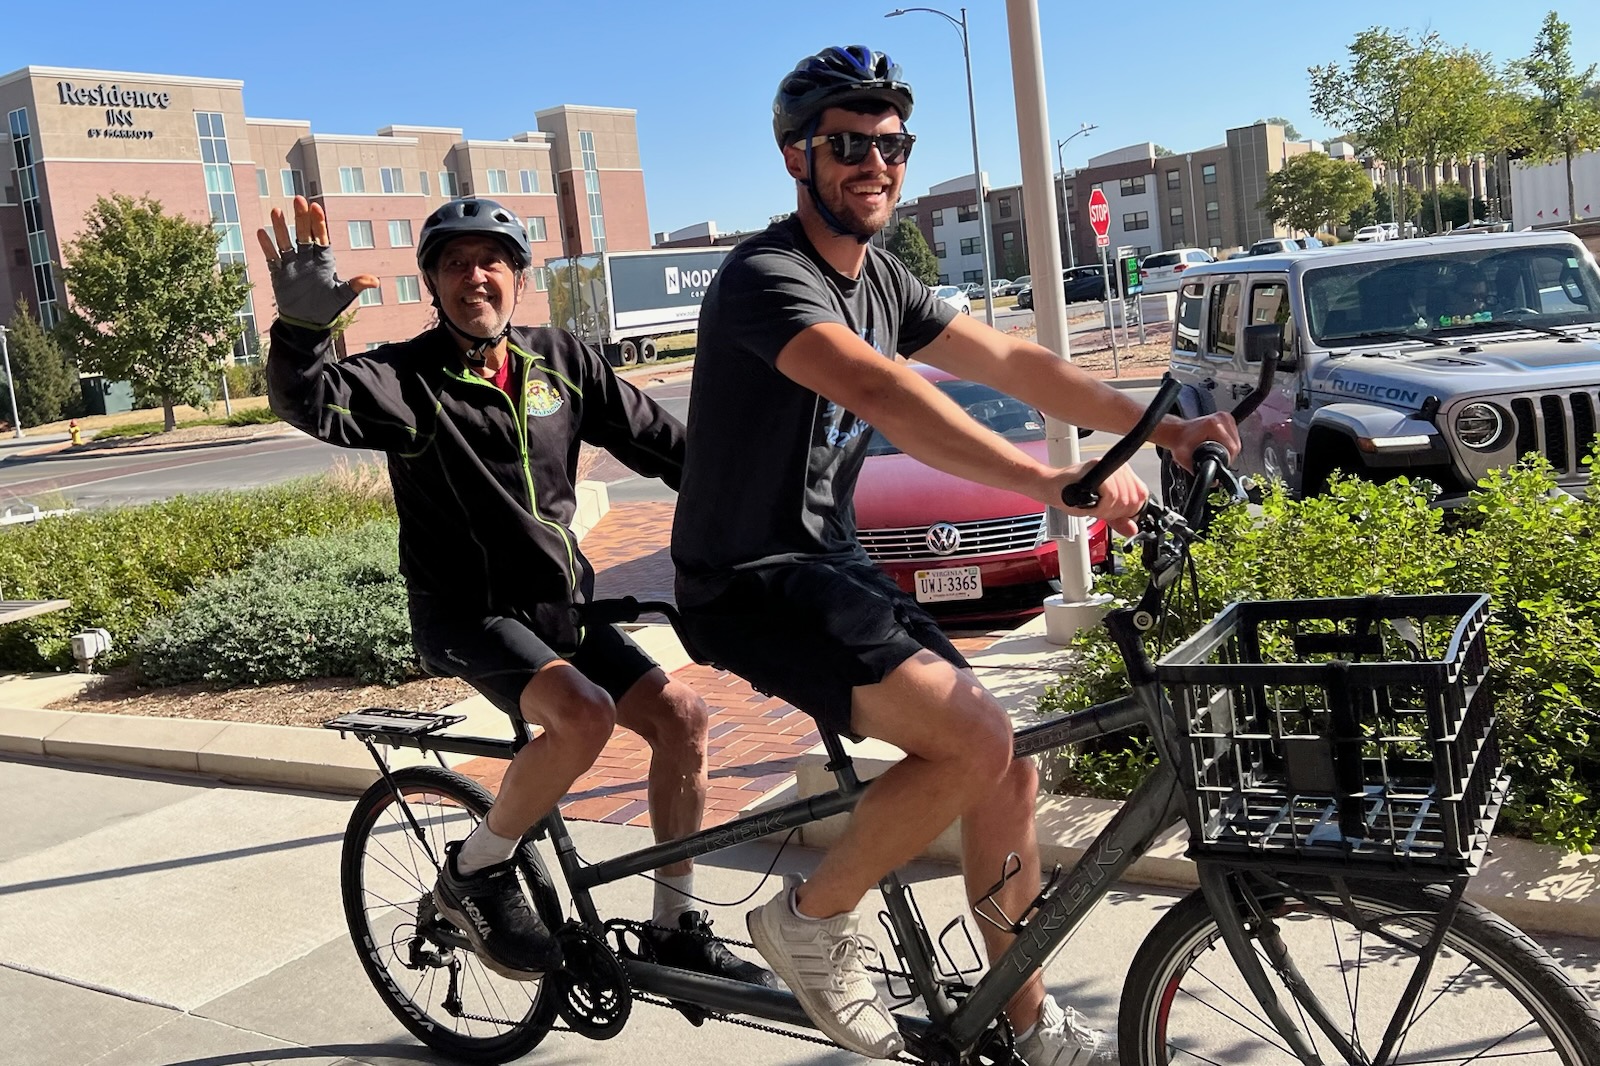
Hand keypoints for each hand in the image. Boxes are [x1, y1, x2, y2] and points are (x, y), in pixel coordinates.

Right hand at [256, 196, 378, 328]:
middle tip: (298, 199)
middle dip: (301, 218)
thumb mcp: (343, 296)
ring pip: (285, 242)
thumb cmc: (327, 308)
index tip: (316, 207)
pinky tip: (261, 232)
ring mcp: (292, 264)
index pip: (321, 237)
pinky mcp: (279, 273)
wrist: (307, 322)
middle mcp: (307, 258)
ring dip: (281, 228)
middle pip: (303, 234)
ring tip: (276, 211)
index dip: (318, 222)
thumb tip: (375, 281)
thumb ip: (356, 286)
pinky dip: (267, 246)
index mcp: (323, 260)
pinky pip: (272, 257)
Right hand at [1047, 462, 1148, 536]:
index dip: (1130, 510)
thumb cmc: (1072, 493)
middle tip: (1100, 509)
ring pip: (1122, 498)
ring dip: (1106, 509)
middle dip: (1116, 512)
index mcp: (1122, 473)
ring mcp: (1108, 466)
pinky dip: (1100, 505)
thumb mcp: (1101, 508)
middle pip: (1134, 499)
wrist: (1051, 486)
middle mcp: (1117, 467)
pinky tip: (1091, 503)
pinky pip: (1111, 495)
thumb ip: (1118, 518)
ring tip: (1093, 506)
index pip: (1142, 495)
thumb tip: (1133, 529)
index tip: (1115, 512)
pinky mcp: (1098, 469)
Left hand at [1168, 412, 1240, 470]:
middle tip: (1215, 458)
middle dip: (1228, 456)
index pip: (1232, 448)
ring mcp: (1225, 417)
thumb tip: (1214, 481)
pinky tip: (1218, 445)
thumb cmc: (1180, 442)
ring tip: (1215, 451)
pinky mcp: (1227, 419)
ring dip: (1229, 450)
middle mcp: (1221, 419)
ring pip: (1237, 441)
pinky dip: (1229, 443)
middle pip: (1236, 445)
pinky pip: (1234, 436)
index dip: (1227, 460)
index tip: (1219, 463)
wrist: (1177, 432)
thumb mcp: (1184, 458)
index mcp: (1214, 425)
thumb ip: (1197, 471)